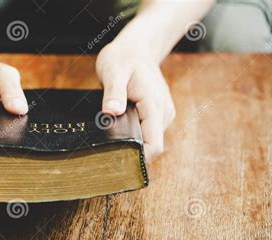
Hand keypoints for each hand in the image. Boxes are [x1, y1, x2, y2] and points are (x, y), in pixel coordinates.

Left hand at [96, 42, 175, 162]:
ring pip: (150, 141)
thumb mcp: (113, 71)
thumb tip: (111, 111)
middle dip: (133, 150)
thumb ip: (113, 93)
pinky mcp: (158, 114)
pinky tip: (121, 125)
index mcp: (154, 105)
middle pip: (152, 146)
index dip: (139, 157)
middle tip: (109, 147)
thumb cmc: (124, 57)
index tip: (119, 160)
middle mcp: (163, 112)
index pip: (155, 145)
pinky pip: (148, 132)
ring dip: (134, 141)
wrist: (136, 48)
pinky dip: (135, 133)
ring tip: (114, 132)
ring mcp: (162, 114)